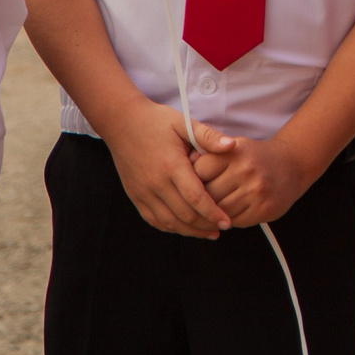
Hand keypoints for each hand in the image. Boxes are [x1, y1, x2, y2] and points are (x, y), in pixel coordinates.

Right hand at [103, 99, 230, 237]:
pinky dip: (171, 228)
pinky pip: (154, 220)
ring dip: (190, 231)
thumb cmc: (155, 121)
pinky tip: (185, 228)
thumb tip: (232, 146)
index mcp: (171, 165)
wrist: (121, 122)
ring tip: (208, 232)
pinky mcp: (135, 196)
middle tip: (223, 228)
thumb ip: (208, 136)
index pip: (195, 197)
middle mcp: (156, 183)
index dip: (213, 212)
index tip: (227, 221)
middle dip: (206, 225)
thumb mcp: (183, 123)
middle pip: (184, 215)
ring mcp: (143, 192)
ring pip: (169, 222)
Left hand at [187, 123, 325, 226]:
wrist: (293, 164)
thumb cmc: (255, 156)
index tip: (187, 184)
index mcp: (235, 151)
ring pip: (220, 210)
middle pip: (207, 194)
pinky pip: (235, 221)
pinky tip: (229, 213)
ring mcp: (256, 190)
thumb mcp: (234, 147)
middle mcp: (245, 169)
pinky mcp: (263, 208)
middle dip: (200, 199)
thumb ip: (209, 155)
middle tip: (196, 202)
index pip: (199, 171)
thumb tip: (182, 169)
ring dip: (212, 213)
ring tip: (210, 210)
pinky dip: (228, 219)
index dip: (190, 180)